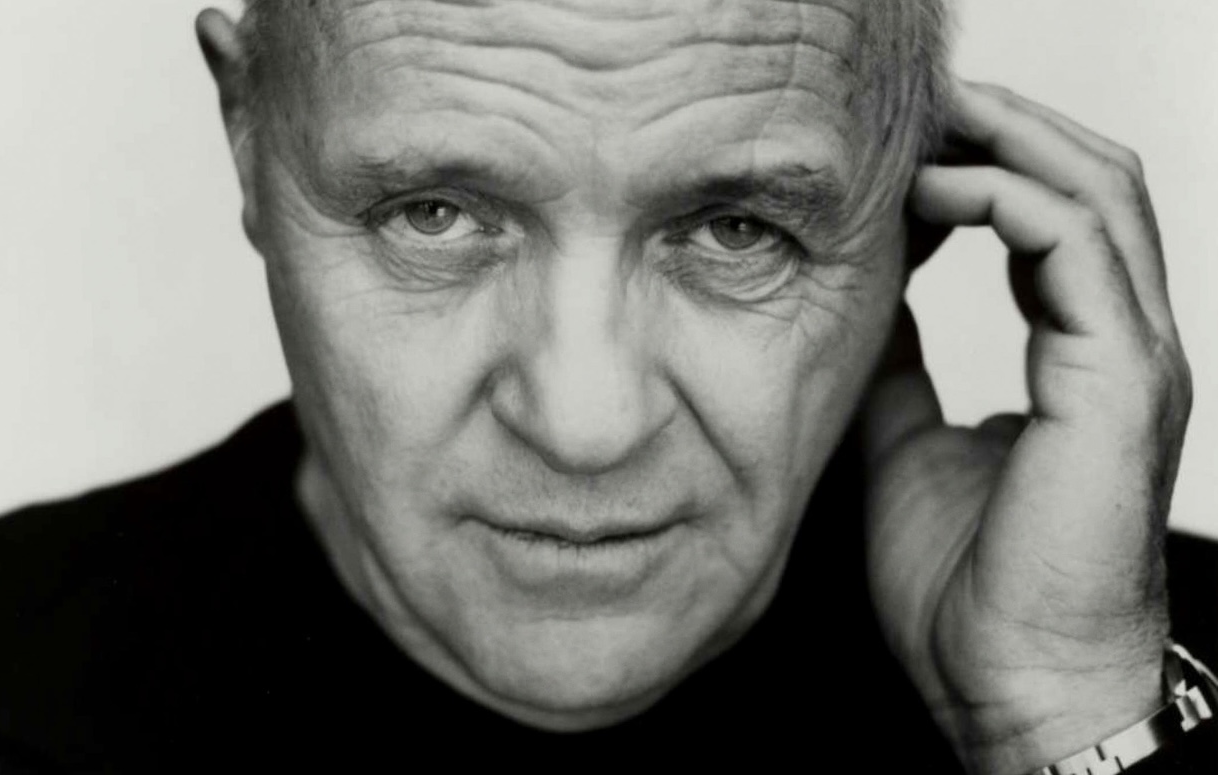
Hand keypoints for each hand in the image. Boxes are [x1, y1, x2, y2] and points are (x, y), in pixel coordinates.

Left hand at [860, 81, 1191, 774]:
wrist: (1008, 681)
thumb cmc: (968, 582)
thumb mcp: (906, 441)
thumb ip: (898, 365)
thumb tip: (860, 302)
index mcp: (1084, 355)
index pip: (1057, 220)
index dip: (991, 168)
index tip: (910, 148)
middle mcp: (1122, 344)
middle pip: (1092, 183)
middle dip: (1009, 128)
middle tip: (925, 104)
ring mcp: (1134, 358)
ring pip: (1099, 194)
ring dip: (1013, 140)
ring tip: (933, 120)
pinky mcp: (1122, 383)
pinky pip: (1080, 248)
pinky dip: (1011, 198)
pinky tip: (939, 192)